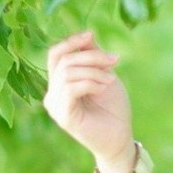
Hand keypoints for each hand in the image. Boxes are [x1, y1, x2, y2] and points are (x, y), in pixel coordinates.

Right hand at [43, 29, 132, 168]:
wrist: (120, 137)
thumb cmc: (113, 108)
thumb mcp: (104, 75)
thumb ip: (92, 57)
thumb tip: (87, 34)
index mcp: (60, 82)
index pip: (56, 55)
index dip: (71, 41)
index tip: (91, 34)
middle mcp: (52, 93)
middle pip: (64, 61)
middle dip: (91, 56)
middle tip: (114, 60)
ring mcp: (55, 106)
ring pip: (67, 73)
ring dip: (94, 71)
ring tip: (110, 80)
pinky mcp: (62, 116)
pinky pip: (70, 88)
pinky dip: (90, 82)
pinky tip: (104, 87)